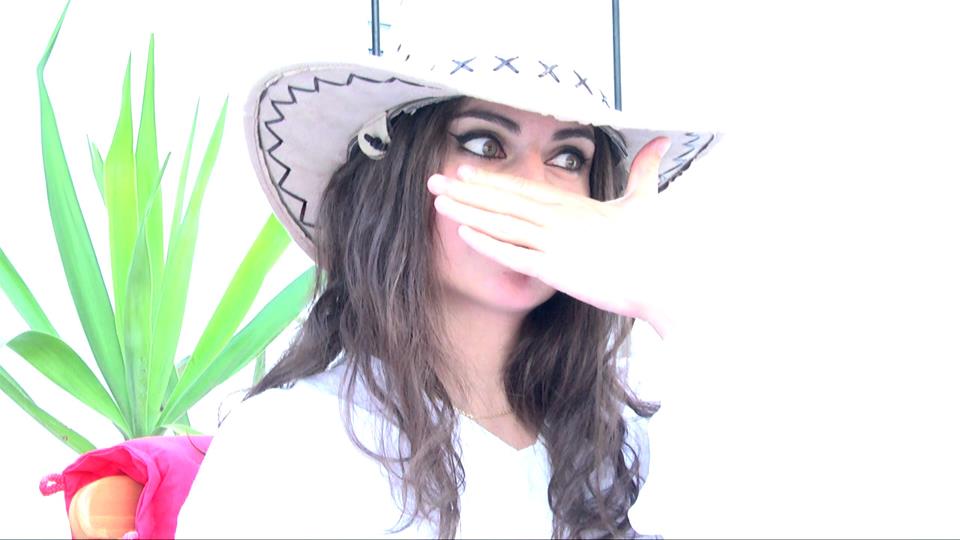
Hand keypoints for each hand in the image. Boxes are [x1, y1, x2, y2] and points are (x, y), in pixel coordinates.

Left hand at [427, 136, 674, 336]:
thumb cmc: (654, 244)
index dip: (492, 180)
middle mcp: (559, 218)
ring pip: (501, 224)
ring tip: (438, 203)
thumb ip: (644, 170)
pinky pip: (513, 254)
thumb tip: (662, 140)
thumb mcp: (645, 200)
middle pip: (504, 201)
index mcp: (575, 204)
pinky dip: (487, 243)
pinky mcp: (555, 270)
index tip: (465, 172)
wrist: (661, 281)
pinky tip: (463, 233)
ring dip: (467, 212)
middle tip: (434, 181)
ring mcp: (554, 243)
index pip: (524, 188)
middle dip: (467, 191)